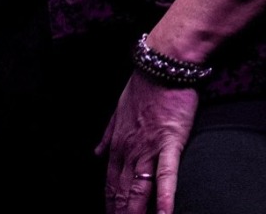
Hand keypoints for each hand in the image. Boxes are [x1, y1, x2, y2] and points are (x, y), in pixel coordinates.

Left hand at [97, 75, 198, 213]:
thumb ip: (107, 135)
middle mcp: (129, 152)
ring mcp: (148, 149)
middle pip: (123, 193)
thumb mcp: (118, 111)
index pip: (111, 185)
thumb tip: (96, 153)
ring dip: (137, 213)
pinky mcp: (169, 143)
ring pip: (139, 191)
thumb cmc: (143, 86)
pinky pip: (166, 176)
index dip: (111, 205)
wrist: (162, 65)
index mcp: (117, 145)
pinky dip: (165, 198)